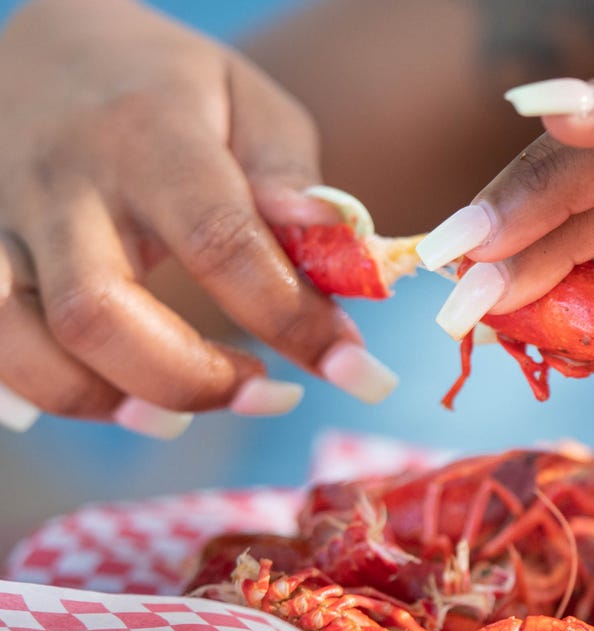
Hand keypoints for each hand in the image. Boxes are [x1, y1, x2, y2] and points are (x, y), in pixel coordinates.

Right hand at [0, 0, 395, 437]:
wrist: (52, 51)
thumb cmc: (173, 89)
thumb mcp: (249, 104)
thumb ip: (288, 178)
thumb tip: (336, 244)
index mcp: (149, 134)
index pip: (220, 241)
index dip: (293, 319)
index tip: (357, 368)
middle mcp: (61, 183)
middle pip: (98, 313)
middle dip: (192, 380)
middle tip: (269, 394)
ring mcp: (2, 222)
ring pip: (27, 345)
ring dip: (111, 403)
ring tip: (184, 415)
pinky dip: (51, 394)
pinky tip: (117, 399)